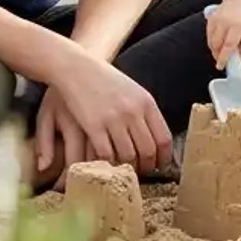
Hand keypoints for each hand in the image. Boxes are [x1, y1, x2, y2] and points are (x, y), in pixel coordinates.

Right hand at [40, 38, 172, 175]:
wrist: (76, 68)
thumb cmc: (104, 80)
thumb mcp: (132, 90)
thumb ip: (144, 112)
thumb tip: (155, 137)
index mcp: (146, 102)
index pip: (163, 138)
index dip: (163, 157)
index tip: (160, 165)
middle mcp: (133, 111)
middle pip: (147, 151)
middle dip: (146, 167)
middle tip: (141, 172)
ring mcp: (114, 119)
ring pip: (128, 156)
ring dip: (127, 168)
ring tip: (124, 171)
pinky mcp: (94, 126)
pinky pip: (106, 154)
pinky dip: (108, 164)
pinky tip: (106, 165)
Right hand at [206, 0, 240, 66]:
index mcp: (237, 25)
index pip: (228, 45)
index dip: (223, 58)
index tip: (221, 65)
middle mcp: (225, 20)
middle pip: (216, 43)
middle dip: (217, 54)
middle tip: (222, 60)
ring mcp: (217, 17)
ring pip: (210, 39)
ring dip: (213, 48)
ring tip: (220, 52)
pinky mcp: (212, 15)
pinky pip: (208, 32)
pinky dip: (211, 39)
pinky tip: (217, 43)